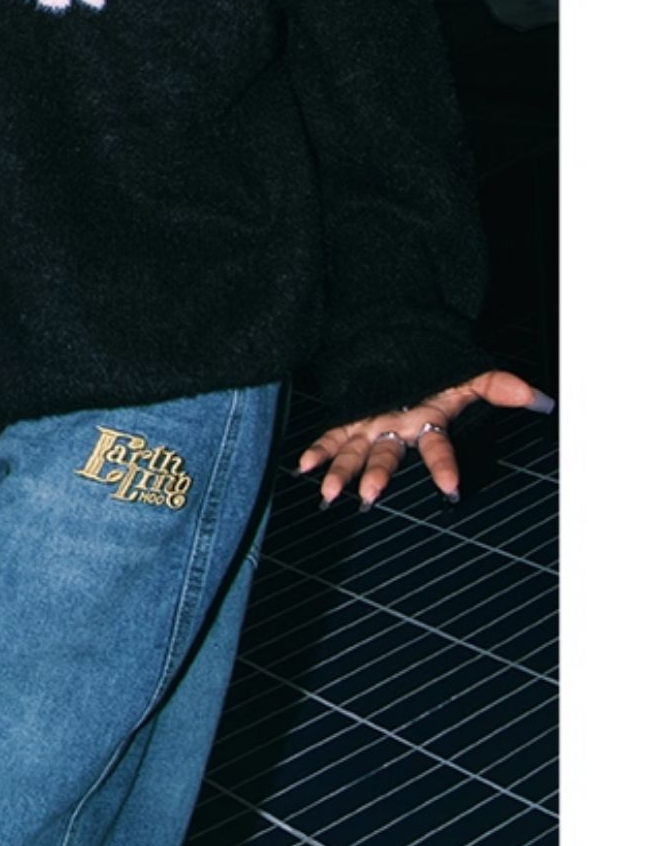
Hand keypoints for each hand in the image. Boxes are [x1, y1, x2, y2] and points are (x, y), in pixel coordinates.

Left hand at [297, 367, 552, 506]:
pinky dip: (318, 451)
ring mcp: (371, 429)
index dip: (444, 467)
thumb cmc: (438, 370)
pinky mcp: (349, 422)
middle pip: (388, 458)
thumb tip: (540, 399)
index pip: (438, 449)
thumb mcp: (469, 375)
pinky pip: (331, 438)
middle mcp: (397, 432)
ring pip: (356, 456)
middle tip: (370, 496)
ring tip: (330, 493)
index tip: (450, 489)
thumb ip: (499, 386)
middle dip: (379, 476)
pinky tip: (304, 465)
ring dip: (342, 473)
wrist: (405, 350)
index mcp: (428, 424)